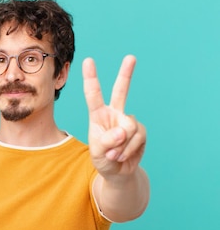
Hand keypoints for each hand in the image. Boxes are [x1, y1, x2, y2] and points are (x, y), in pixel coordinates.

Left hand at [83, 55, 146, 177]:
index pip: (93, 95)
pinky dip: (128, 150)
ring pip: (128, 128)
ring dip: (120, 146)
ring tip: (113, 155)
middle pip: (121, 91)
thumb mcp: (98, 152)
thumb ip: (107, 141)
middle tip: (131, 57)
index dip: (91, 78)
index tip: (88, 60)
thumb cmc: (102, 159)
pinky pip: (136, 138)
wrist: (118, 172)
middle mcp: (114, 114)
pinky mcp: (141, 131)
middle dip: (126, 74)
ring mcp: (128, 122)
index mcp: (98, 115)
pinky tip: (122, 156)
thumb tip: (123, 131)